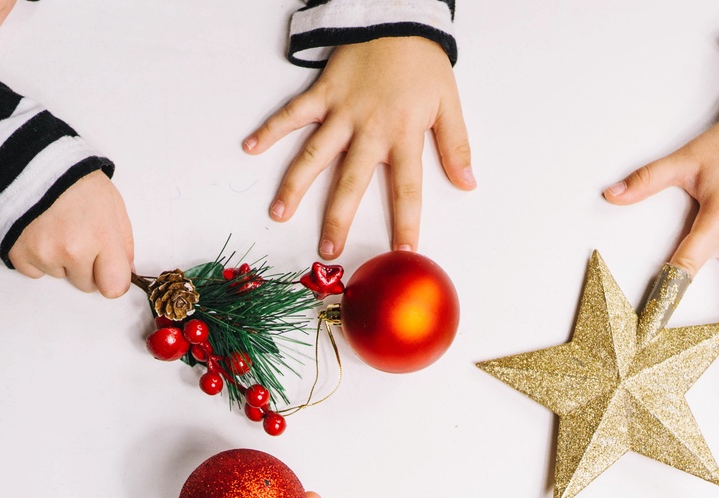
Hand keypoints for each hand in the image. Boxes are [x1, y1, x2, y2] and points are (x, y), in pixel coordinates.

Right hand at [8, 170, 133, 297]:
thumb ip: (123, 243)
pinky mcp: (19, 253)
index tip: (108, 268)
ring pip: (60, 276)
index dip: (112, 279)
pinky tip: (39, 233)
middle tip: (78, 237)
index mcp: (100, 237)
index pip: (114, 287)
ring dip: (60, 260)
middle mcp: (72, 250)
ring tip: (56, 228)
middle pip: (87, 284)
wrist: (29, 160)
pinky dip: (38, 258)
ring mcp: (44, 253)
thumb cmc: (75, 180)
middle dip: (86, 267)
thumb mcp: (112, 204)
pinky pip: (36, 272)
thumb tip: (127, 272)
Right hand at [243, 37, 474, 259]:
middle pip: (351, 182)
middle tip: (327, 250)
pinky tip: (250, 148)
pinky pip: (292, 113)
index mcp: (403, 134)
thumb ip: (456, 146)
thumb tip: (468, 183)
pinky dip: (270, 129)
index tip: (402, 253)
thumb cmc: (422, 64)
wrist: (398, 16)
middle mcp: (369, 129)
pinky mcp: (322, 93)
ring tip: (279, 213)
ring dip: (295, 185)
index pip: (407, 188)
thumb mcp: (448, 103)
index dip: (406, 222)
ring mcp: (341, 112)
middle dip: (338, 219)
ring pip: (314, 154)